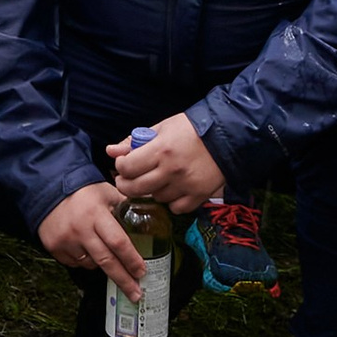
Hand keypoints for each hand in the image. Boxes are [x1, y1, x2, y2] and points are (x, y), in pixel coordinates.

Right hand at [38, 181, 146, 297]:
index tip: (142, 272)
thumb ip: (126, 205)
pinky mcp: (55, 247)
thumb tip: (150, 212)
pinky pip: (76, 262)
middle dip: (124, 280)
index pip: (118, 242)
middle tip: (136, 294)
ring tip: (105, 255)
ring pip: (91, 264)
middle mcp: (80, 229)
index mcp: (96, 214)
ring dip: (102, 265)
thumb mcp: (106, 192)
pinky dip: (84, 260)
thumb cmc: (82, 191)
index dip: (132, 260)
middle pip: (106, 262)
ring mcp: (66, 240)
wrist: (48, 188)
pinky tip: (85, 248)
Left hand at [107, 112, 224, 215]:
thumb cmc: (190, 129)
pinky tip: (172, 189)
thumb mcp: (161, 128)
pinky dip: (171, 201)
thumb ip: (134, 141)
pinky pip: (175, 208)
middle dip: (126, 185)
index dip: (120, 167)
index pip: (127, 167)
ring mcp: (185, 186)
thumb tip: (111, 151)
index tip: (123, 164)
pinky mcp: (199, 196)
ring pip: (156, 198)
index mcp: (160, 150)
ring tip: (155, 179)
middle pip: (136, 188)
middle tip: (127, 180)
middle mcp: (171, 170)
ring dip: (152, 190)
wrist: (225, 136)